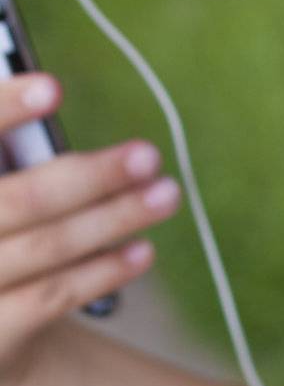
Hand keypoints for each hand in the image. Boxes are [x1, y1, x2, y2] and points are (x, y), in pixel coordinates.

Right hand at [0, 72, 181, 385]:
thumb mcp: (1, 190)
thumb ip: (14, 157)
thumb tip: (53, 94)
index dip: (4, 108)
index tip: (53, 89)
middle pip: (21, 202)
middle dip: (90, 176)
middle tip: (148, 155)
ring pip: (46, 247)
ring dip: (114, 217)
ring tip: (166, 195)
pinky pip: (52, 297)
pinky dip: (102, 271)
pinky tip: (144, 251)